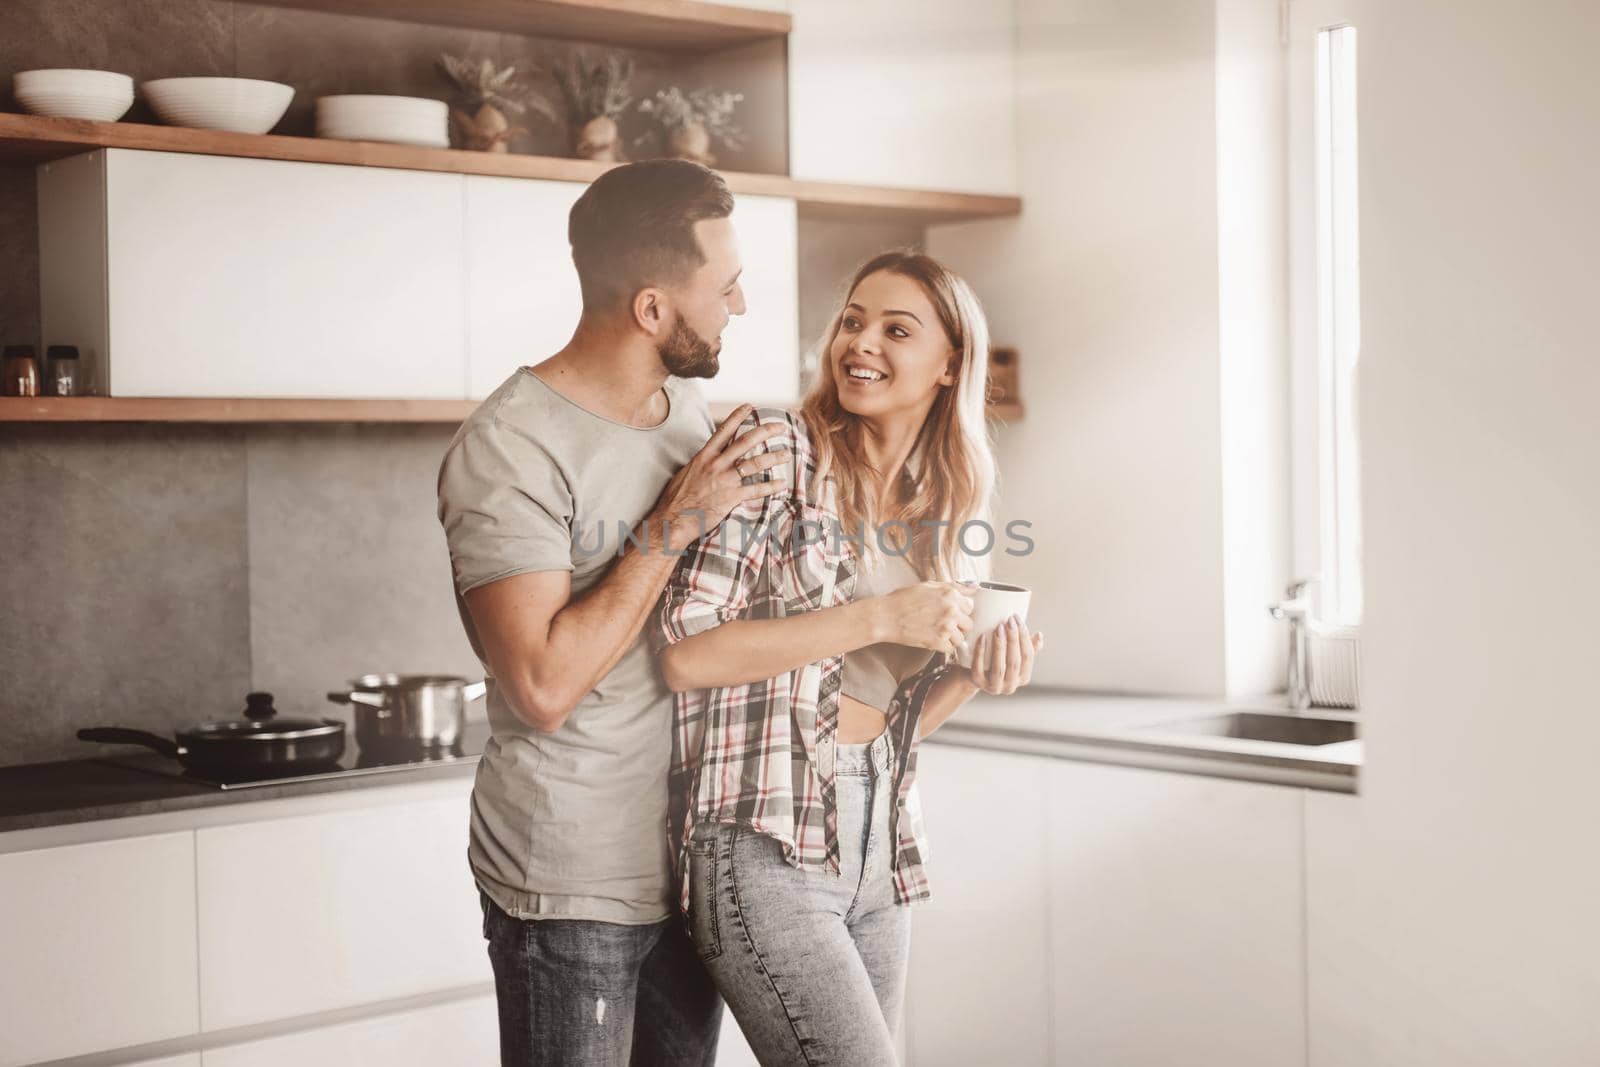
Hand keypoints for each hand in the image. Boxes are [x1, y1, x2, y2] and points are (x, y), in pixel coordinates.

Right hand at [650, 405, 790, 551]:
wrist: (673, 518)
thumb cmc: (677, 499)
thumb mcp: (687, 473)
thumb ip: (701, 464)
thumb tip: (709, 458)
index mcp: (704, 456)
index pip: (724, 430)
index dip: (737, 416)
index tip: (750, 406)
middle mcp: (716, 464)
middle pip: (746, 441)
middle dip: (766, 431)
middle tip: (781, 426)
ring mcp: (724, 479)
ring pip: (755, 463)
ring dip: (774, 457)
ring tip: (787, 454)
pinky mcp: (731, 496)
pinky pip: (756, 489)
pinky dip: (771, 487)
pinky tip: (782, 485)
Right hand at [877, 581, 975, 657]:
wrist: (886, 617)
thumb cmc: (903, 599)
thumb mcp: (928, 586)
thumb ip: (954, 587)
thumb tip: (974, 587)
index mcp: (950, 594)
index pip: (970, 606)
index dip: (960, 610)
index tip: (949, 613)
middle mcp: (951, 610)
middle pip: (969, 623)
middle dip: (958, 625)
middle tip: (943, 624)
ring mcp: (946, 627)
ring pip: (961, 638)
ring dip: (951, 637)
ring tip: (936, 632)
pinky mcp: (938, 642)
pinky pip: (951, 648)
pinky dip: (943, 646)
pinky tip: (933, 639)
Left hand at [966, 614, 1043, 694]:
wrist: (972, 672)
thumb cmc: (997, 658)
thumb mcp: (1012, 654)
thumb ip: (1028, 647)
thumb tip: (1039, 635)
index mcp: (1023, 678)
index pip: (1028, 656)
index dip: (1024, 636)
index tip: (1017, 618)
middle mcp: (1010, 686)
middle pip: (1015, 662)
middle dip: (1013, 639)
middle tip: (1008, 620)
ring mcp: (993, 687)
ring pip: (999, 667)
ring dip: (1000, 646)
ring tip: (999, 627)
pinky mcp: (977, 682)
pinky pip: (979, 667)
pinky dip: (981, 651)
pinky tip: (982, 636)